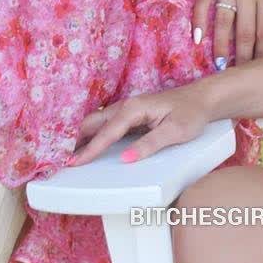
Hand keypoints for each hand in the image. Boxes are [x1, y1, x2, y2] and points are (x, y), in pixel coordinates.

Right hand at [70, 82, 212, 165]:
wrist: (204, 99)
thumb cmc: (192, 112)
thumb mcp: (175, 131)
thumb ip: (149, 144)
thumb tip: (125, 159)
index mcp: (134, 108)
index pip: (106, 132)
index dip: (89, 150)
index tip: (73, 164)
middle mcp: (127, 106)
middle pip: (93, 123)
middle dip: (74, 140)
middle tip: (58, 160)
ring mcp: (128, 110)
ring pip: (97, 123)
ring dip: (81, 137)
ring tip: (67, 156)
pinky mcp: (131, 116)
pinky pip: (106, 125)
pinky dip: (93, 135)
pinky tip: (87, 147)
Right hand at [192, 0, 262, 67]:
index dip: (262, 52)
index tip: (260, 66)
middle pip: (244, 32)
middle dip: (242, 56)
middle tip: (239, 74)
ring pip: (222, 23)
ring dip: (220, 47)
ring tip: (219, 66)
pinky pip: (202, 4)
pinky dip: (199, 23)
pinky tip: (198, 40)